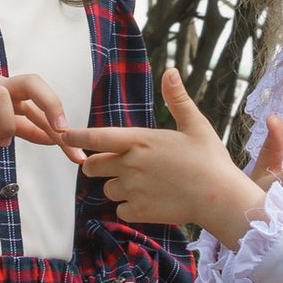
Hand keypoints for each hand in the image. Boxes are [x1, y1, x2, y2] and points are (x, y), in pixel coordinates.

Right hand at [0, 56, 66, 150]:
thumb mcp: (3, 113)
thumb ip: (28, 126)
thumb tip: (56, 138)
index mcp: (12, 92)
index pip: (45, 105)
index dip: (63, 128)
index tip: (77, 155)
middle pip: (31, 82)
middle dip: (51, 104)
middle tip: (60, 131)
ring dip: (6, 122)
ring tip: (3, 141)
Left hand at [69, 70, 268, 242]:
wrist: (220, 198)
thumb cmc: (210, 159)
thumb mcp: (196, 125)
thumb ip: (177, 99)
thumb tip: (170, 71)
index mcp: (140, 140)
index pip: (96, 137)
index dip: (76, 136)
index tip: (63, 134)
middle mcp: (130, 164)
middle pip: (92, 166)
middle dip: (97, 165)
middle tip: (115, 165)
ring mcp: (133, 189)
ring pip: (107, 189)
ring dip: (118, 187)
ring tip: (143, 184)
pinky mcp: (139, 211)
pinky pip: (121, 209)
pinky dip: (130, 207)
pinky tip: (150, 201)